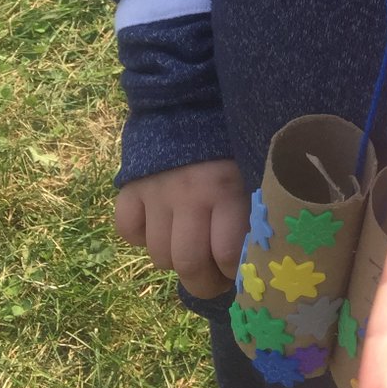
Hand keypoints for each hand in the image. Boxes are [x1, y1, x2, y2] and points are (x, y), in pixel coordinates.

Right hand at [115, 159, 249, 298]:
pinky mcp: (129, 187)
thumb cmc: (232, 145)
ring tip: (190, 251)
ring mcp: (155, 192)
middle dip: (202, 283)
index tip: (240, 275)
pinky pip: (127, 230)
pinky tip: (159, 228)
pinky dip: (140, 237)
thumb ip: (253, 210)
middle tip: (213, 281)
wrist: (190, 104)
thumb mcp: (253, 173)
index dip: (232, 274)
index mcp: (226, 190)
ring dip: (175, 261)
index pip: (226, 254)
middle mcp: (188, 195)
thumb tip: (259, 258)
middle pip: (187, 262)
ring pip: (158, 254)